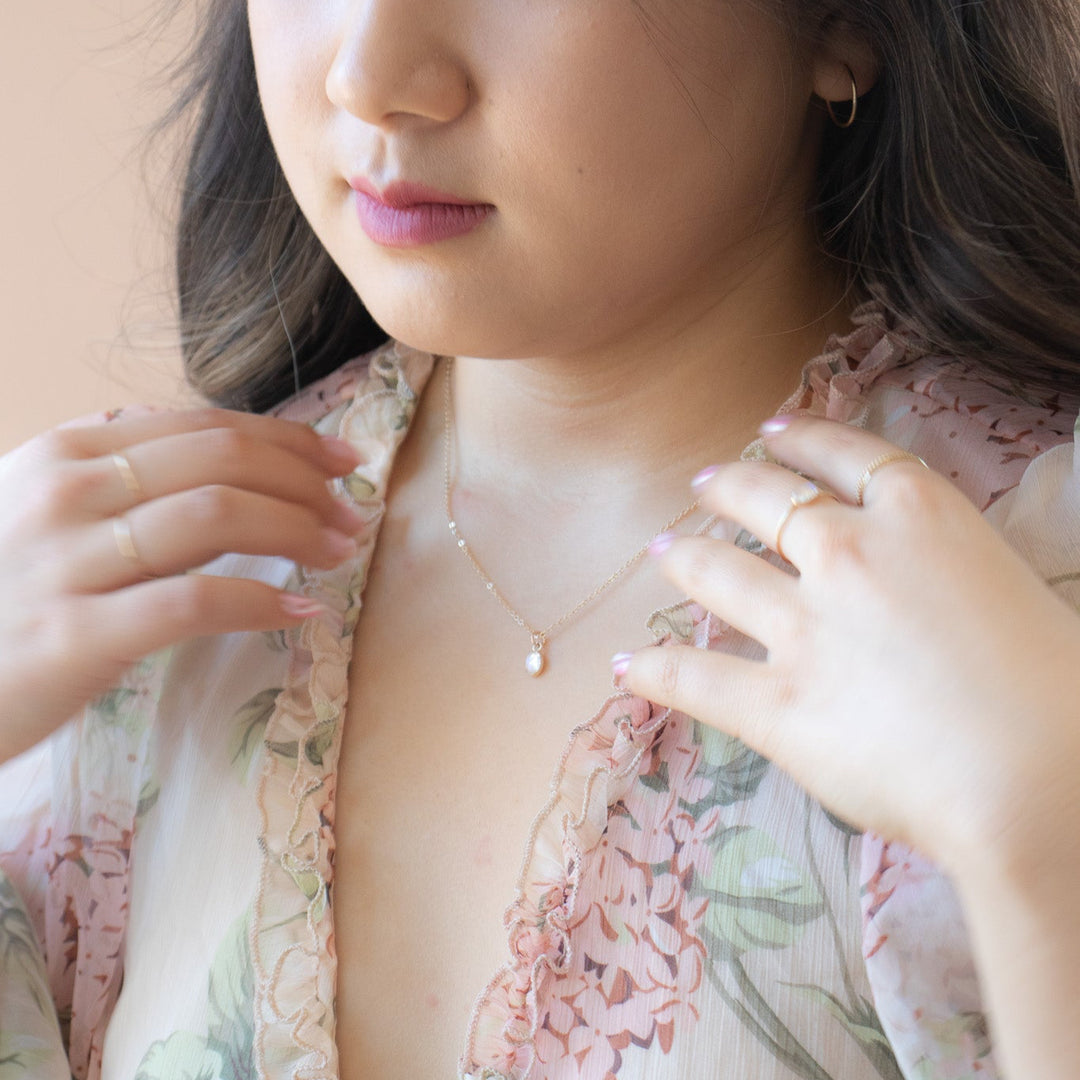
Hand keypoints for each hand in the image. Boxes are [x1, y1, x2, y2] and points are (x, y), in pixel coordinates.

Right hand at [0, 407, 363, 763]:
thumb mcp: (43, 512)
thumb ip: (119, 475)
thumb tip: (222, 455)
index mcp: (67, 453)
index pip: (205, 425)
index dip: (288, 439)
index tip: (341, 460)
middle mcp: (66, 492)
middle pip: (223, 460)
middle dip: (306, 481)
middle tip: (353, 511)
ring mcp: (66, 562)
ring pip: (216, 516)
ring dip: (298, 531)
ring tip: (340, 552)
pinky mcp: (73, 635)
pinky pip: (192, 603)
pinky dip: (260, 604)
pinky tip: (301, 613)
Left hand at [623, 415, 1079, 881]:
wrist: (1039, 779)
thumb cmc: (1059, 690)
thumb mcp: (1011, 589)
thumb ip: (946, 568)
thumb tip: (922, 578)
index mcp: (919, 516)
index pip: (844, 455)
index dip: (800, 439)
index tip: (770, 433)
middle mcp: (850, 554)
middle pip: (766, 499)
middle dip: (725, 486)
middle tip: (700, 485)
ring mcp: (804, 627)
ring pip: (717, 572)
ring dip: (683, 556)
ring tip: (662, 549)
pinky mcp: (776, 702)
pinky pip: (694, 677)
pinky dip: (653, 670)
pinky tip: (627, 665)